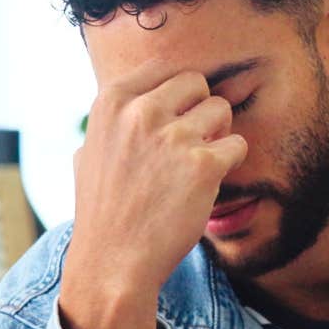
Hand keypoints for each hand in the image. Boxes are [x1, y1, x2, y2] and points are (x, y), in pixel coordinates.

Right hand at [60, 59, 248, 328]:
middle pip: (196, 83)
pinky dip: (231, 161)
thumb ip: (115, 122)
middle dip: (200, 109)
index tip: (176, 116)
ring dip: (218, 134)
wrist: (113, 260)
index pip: (162, 67)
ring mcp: (173, 136)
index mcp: (112, 102)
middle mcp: (141, 112)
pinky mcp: (203, 164)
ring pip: (221, 110)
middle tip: (193, 142)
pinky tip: (211, 181)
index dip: (177, 93)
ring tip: (199, 164)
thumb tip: (138, 100)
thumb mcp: (90, 152)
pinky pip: (238, 145)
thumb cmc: (103, 211)